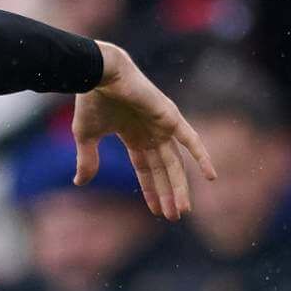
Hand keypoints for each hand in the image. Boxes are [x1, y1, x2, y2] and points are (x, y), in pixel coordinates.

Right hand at [72, 42, 216, 221]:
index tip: (156, 211)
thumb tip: (79, 183)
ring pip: (176, 162)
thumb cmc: (90, 101)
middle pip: (164, 170)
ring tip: (183, 208)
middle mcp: (151, 133)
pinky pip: (191, 140)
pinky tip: (211, 177)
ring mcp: (163, 125)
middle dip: (168, 193)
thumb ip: (87, 159)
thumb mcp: (86, 137)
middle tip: (174, 216)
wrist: (99, 74)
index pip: (146, 169)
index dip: (152, 190)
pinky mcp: (170, 117)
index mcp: (133, 136)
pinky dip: (202, 157)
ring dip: (180, 186)